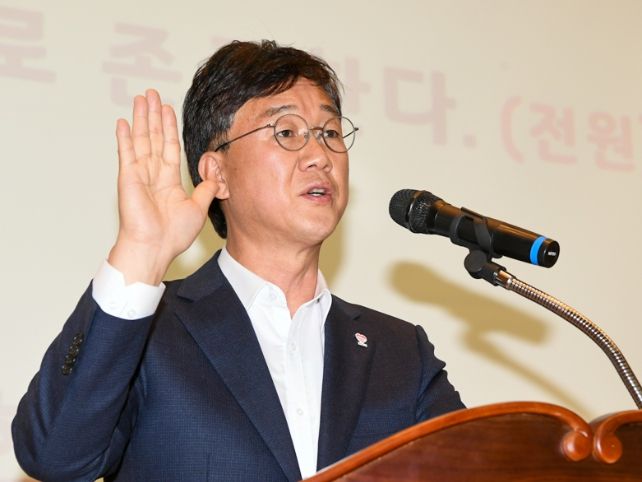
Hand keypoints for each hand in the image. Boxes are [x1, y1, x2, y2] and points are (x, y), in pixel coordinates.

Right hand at [108, 90, 218, 284]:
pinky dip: (124, 137)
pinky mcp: (128, 178)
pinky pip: (126, 153)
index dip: (169, 128)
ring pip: (141, 139)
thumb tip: (215, 177)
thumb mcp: (198, 208)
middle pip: (154, 137)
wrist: (154, 247)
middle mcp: (153, 175)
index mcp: (169, 181)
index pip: (169, 147)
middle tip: (152, 94)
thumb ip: (205, 189)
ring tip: (141, 98)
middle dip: (154, 115)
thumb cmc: (173, 235)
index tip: (168, 110)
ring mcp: (139, 175)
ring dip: (141, 118)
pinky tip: (122, 122)